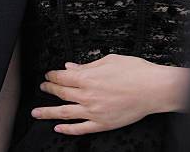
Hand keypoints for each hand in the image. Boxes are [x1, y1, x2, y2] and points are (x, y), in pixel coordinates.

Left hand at [31, 53, 189, 134]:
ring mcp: (93, 112)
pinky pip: (80, 129)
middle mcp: (87, 96)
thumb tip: (71, 67)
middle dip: (50, 90)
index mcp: (88, 78)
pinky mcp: (102, 124)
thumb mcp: (109, 61)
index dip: (53, 76)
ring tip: (36, 113)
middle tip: (43, 88)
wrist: (153, 89)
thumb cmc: (135, 71)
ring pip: (65, 113)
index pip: (63, 77)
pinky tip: (59, 128)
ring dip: (48, 113)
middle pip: (62, 93)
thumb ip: (87, 66)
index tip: (48, 75)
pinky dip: (67, 129)